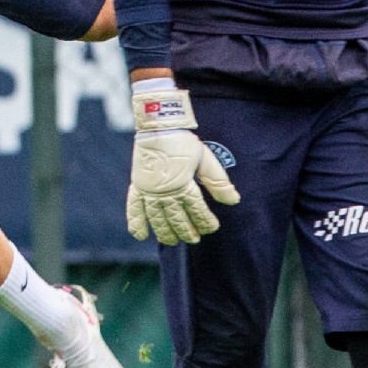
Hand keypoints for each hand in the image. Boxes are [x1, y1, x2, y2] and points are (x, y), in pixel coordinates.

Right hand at [127, 82, 239, 244]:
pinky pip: (134, 208)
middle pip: (177, 219)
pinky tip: (142, 235)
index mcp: (183, 184)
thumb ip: (218, 182)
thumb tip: (234, 200)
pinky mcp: (137, 186)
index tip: (212, 226)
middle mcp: (165, 191)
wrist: (158, 126)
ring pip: (157, 218)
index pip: (197, 211)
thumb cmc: (184, 142)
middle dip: (187, 231)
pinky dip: (136, 223)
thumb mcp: (206, 159)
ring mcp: (149, 190)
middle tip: (194, 238)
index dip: (205, 221)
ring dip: (166, 232)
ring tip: (173, 241)